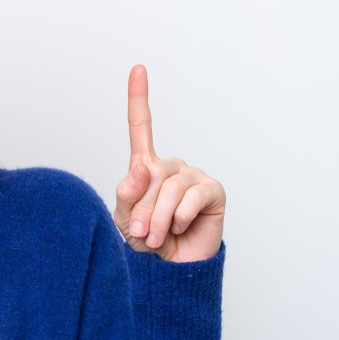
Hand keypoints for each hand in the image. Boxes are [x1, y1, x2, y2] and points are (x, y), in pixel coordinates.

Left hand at [112, 65, 225, 262]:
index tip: (137, 68)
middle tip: (142, 234)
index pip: (141, 128)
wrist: (171, 270)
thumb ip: (128, 195)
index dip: (138, 98)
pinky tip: (180, 229)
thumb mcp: (126, 219)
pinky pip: (190, 197)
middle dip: (141, 209)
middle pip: (149, 174)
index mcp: (146, 167)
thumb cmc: (147, 240)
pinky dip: (179, 218)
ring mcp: (193, 176)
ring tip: (157, 238)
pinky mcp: (212, 190)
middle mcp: (170, 166)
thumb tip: (142, 166)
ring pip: (168, 188)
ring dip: (158, 219)